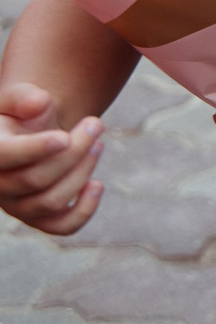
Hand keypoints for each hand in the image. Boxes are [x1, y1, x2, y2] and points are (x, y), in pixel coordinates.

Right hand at [0, 83, 103, 235]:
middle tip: (96, 123)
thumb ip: (23, 97)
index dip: (34, 150)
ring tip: (99, 143)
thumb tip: (39, 102)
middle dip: (73, 151)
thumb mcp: (16, 99)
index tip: (64, 137)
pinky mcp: (38, 217)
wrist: (28, 135)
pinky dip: (83, 212)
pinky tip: (97, 185)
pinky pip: (60, 227)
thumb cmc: (20, 115)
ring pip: (50, 202)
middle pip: (35, 179)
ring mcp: (16, 206)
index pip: (4, 157)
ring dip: (82, 172)